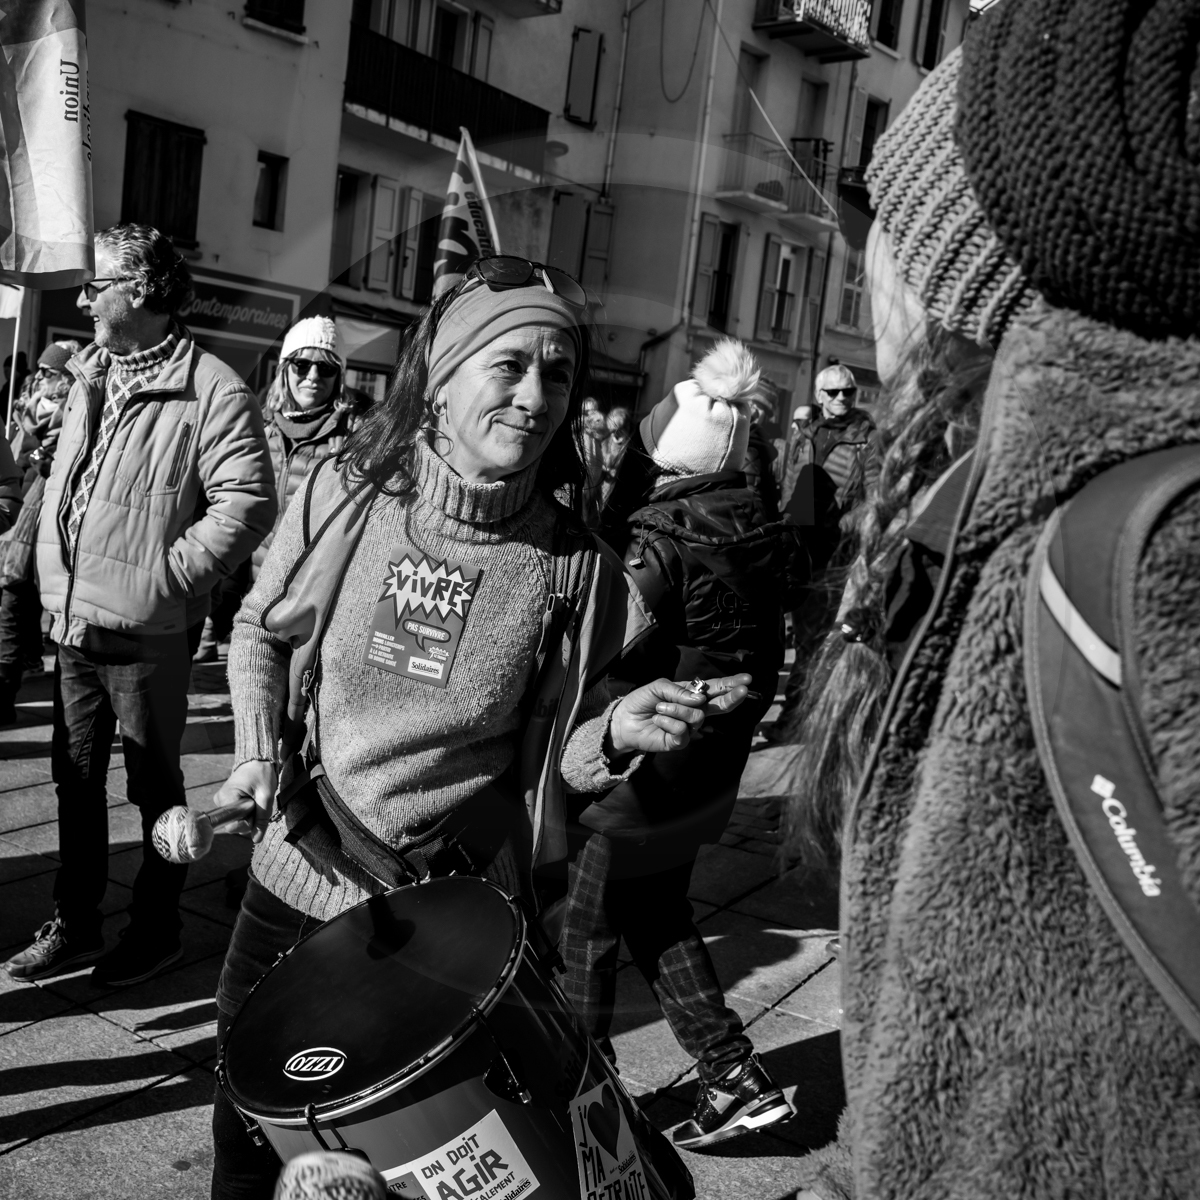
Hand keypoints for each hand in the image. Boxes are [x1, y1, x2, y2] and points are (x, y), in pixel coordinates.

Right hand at [213, 760, 277, 843]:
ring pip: (236, 820)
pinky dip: (246, 811)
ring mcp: (221, 801)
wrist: (258, 760)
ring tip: (254, 799)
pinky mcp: (226, 801)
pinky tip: (251, 801)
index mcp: (226, 798)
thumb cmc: (262, 774)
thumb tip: (256, 840)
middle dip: (249, 818)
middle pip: (234, 824)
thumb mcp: (266, 796)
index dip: (248, 822)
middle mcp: (219, 801)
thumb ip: (262, 819)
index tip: (255, 808)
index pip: (233, 825)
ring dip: (249, 815)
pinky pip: (236, 814)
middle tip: (257, 802)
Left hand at [608, 674, 752, 755]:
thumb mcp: (659, 687)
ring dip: (676, 709)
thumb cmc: (642, 701)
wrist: (624, 720)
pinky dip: (668, 722)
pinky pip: (682, 730)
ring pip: (696, 716)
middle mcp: (693, 711)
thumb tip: (700, 699)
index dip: (730, 684)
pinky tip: (658, 720)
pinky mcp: (679, 741)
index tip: (747, 679)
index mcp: (690, 695)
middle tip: (743, 690)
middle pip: (719, 706)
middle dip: (732, 696)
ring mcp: (688, 727)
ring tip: (659, 708)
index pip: (714, 689)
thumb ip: (679, 691)